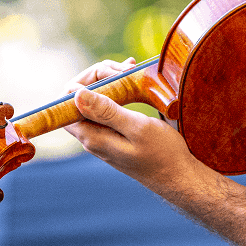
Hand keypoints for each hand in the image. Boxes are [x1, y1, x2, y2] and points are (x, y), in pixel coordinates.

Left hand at [63, 58, 196, 190]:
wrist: (179, 176)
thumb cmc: (163, 154)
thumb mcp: (137, 127)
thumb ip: (106, 112)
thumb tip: (76, 94)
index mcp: (92, 137)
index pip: (66, 102)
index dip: (84, 81)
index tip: (112, 75)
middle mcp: (92, 138)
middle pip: (78, 99)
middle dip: (99, 77)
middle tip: (127, 69)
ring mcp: (102, 138)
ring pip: (93, 102)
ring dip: (110, 82)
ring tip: (132, 70)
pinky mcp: (114, 136)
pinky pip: (106, 109)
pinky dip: (118, 92)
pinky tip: (133, 81)